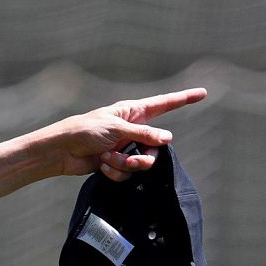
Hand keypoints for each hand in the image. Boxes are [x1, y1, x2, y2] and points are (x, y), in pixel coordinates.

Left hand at [46, 88, 207, 180]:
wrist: (62, 151)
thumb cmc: (86, 131)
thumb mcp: (117, 129)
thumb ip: (144, 134)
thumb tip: (168, 139)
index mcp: (133, 112)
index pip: (164, 104)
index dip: (184, 99)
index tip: (203, 93)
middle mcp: (133, 129)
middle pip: (156, 145)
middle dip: (144, 156)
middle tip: (132, 158)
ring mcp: (125, 147)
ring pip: (143, 162)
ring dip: (126, 164)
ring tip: (108, 159)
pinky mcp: (116, 164)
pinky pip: (127, 173)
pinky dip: (115, 172)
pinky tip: (101, 166)